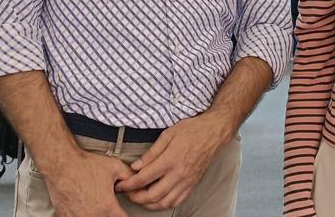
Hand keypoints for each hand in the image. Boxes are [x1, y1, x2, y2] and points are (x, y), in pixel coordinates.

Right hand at [41, 150, 132, 216]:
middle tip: (108, 205)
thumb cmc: (84, 165)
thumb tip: (135, 182)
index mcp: (107, 207)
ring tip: (96, 205)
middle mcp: (93, 216)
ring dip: (98, 215)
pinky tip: (84, 207)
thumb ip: (129, 176)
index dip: (125, 215)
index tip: (123, 212)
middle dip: (111, 214)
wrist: (61, 164)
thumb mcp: (115, 167)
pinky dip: (83, 214)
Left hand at [117, 114, 231, 208]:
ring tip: (140, 197)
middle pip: (152, 195)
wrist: (214, 133)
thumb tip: (136, 166)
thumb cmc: (192, 130)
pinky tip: (157, 200)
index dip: (128, 184)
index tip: (120, 185)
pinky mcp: (192, 184)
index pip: (144, 178)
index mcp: (170, 160)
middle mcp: (178, 174)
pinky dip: (164, 204)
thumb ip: (151, 152)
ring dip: (148, 204)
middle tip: (127, 193)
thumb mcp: (168, 134)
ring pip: (164, 202)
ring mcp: (187, 181)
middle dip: (135, 197)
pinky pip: (177, 201)